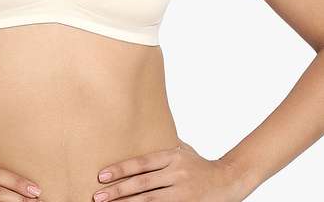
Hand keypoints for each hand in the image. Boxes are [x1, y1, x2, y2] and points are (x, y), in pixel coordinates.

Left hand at [92, 138, 241, 201]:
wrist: (229, 181)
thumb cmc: (200, 165)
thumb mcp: (183, 150)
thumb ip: (164, 147)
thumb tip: (140, 133)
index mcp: (172, 156)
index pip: (141, 163)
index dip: (121, 169)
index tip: (102, 175)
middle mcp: (176, 173)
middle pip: (142, 184)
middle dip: (118, 191)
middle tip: (98, 196)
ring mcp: (182, 192)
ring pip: (149, 201)